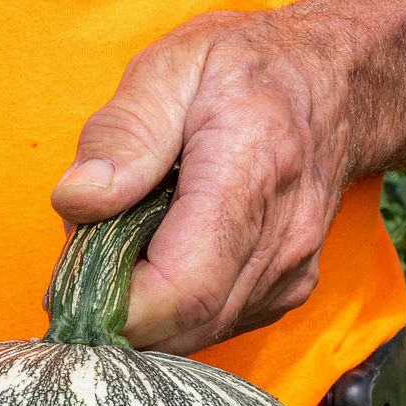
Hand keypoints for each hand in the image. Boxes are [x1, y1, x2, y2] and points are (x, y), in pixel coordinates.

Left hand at [50, 0, 405, 353]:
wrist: (331, 87)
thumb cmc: (243, 72)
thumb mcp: (171, 68)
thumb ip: (123, 135)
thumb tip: (78, 201)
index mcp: (249, 176)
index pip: (181, 292)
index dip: (116, 308)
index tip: (74, 283)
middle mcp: (279, 241)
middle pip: (180, 329)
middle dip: (118, 312)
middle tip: (88, 261)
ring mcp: (286, 277)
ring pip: (191, 337)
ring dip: (144, 311)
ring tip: (130, 246)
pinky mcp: (281, 295)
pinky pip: (210, 326)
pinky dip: (172, 309)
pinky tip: (166, 256)